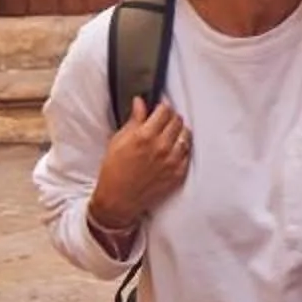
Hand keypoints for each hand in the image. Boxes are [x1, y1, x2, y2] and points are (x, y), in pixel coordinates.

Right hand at [93, 97, 189, 233]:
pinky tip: (174, 147)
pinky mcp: (178, 173)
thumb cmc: (114, 170)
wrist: (118, 200)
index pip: (164, 110)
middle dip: (170, 117)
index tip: (159, 108)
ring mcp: (172, 161)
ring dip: (179, 130)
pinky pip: (187, 153)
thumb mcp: (118, 141)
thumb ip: (133, 120)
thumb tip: (140, 102)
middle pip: (177, 120)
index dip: (162, 107)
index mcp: (145, 136)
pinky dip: (182, 147)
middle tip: (164, 119)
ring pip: (186, 135)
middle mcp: (162, 146)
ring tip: (171, 132)